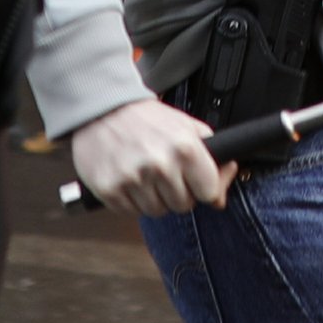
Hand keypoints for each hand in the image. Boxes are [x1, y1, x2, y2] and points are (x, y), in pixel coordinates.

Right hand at [71, 97, 234, 216]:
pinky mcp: (110, 189)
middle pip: (183, 205)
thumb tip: (220, 197)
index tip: (195, 182)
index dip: (203, 188)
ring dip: (154, 198)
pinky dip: (132, 200)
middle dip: (177, 193)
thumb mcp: (186, 126)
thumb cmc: (145, 118)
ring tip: (145, 174)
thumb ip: (211, 158)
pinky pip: (131, 212)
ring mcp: (134, 179)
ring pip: (157, 211)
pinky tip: (129, 179)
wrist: (102, 109)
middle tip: (164, 173)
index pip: (209, 192)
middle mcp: (161, 165)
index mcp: (185, 148)